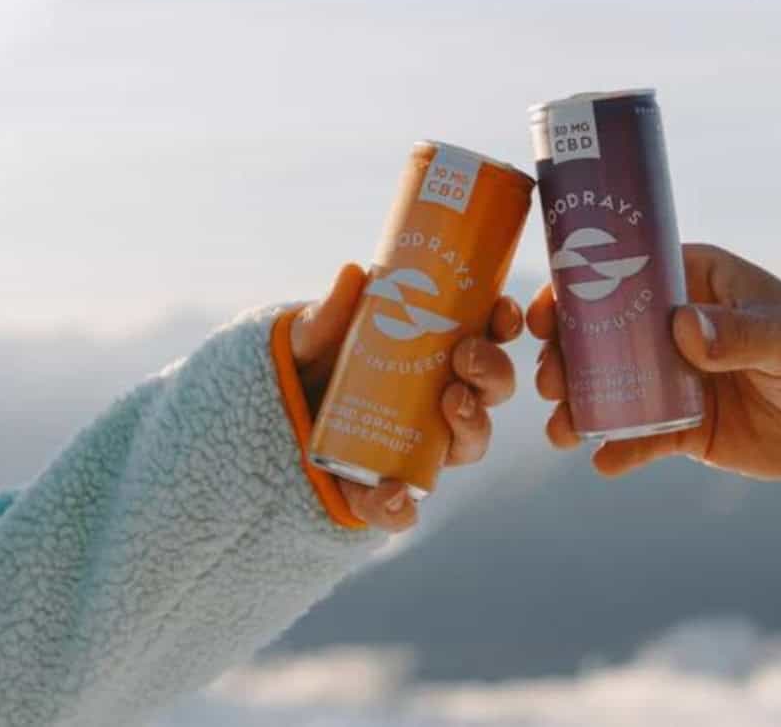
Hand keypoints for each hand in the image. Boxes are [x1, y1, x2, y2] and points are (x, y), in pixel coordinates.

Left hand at [291, 263, 521, 530]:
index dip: (504, 325)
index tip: (501, 311)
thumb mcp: (315, 335)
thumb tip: (354, 274)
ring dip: (472, 424)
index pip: (488, 337)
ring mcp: (424, 445)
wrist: (277, 414)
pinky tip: (392, 493)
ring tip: (451, 404)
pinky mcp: (387, 488)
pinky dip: (401, 507)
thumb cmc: (311, 363)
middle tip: (466, 354)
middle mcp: (444, 399)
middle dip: (493, 372)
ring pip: (470, 442)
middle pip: (492, 389)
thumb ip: (329, 315)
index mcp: (440, 354)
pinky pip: (407, 506)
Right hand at [528, 244, 780, 480]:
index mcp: (694, 282)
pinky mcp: (684, 426)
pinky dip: (618, 450)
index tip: (545, 316)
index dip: (576, 290)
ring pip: (610, 387)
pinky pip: (641, 437)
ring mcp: (673, 378)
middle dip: (564, 357)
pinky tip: (603, 463)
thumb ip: (741, 333)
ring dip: (578, 404)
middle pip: (600, 335)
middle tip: (548, 380)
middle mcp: (673, 326)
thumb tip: (684, 328)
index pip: (623, 275)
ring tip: (561, 429)